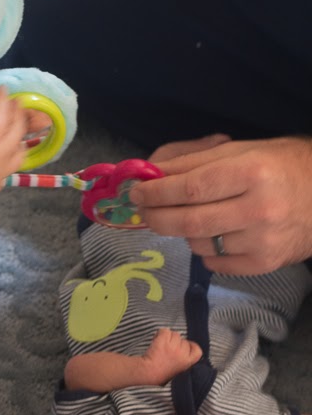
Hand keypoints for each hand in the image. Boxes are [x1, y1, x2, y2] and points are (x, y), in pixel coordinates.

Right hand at [0, 86, 25, 221]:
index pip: (1, 114)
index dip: (3, 100)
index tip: (3, 88)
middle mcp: (2, 150)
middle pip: (16, 129)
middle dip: (18, 114)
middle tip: (18, 103)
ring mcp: (4, 167)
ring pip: (20, 148)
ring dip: (22, 135)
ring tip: (20, 130)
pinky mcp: (1, 181)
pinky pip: (15, 163)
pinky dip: (16, 154)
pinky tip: (11, 158)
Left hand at [130, 135, 311, 274]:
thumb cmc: (278, 165)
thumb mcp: (238, 150)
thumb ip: (192, 161)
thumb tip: (150, 173)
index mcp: (251, 172)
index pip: (191, 187)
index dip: (157, 192)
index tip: (137, 193)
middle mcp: (258, 209)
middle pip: (190, 220)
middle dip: (157, 217)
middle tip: (143, 212)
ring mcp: (262, 240)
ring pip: (199, 244)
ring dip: (183, 232)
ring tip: (189, 217)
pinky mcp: (265, 263)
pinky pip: (215, 263)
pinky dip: (204, 251)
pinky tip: (214, 235)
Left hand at [141, 328, 201, 385]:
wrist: (148, 372)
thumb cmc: (161, 374)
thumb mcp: (178, 370)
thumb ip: (183, 360)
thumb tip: (184, 349)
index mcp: (188, 362)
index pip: (197, 350)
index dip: (191, 346)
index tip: (185, 346)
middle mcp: (182, 353)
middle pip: (183, 340)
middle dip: (176, 343)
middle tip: (167, 351)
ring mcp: (173, 346)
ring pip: (174, 334)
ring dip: (167, 338)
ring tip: (160, 347)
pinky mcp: (164, 340)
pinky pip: (164, 330)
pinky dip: (159, 334)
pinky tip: (156, 342)